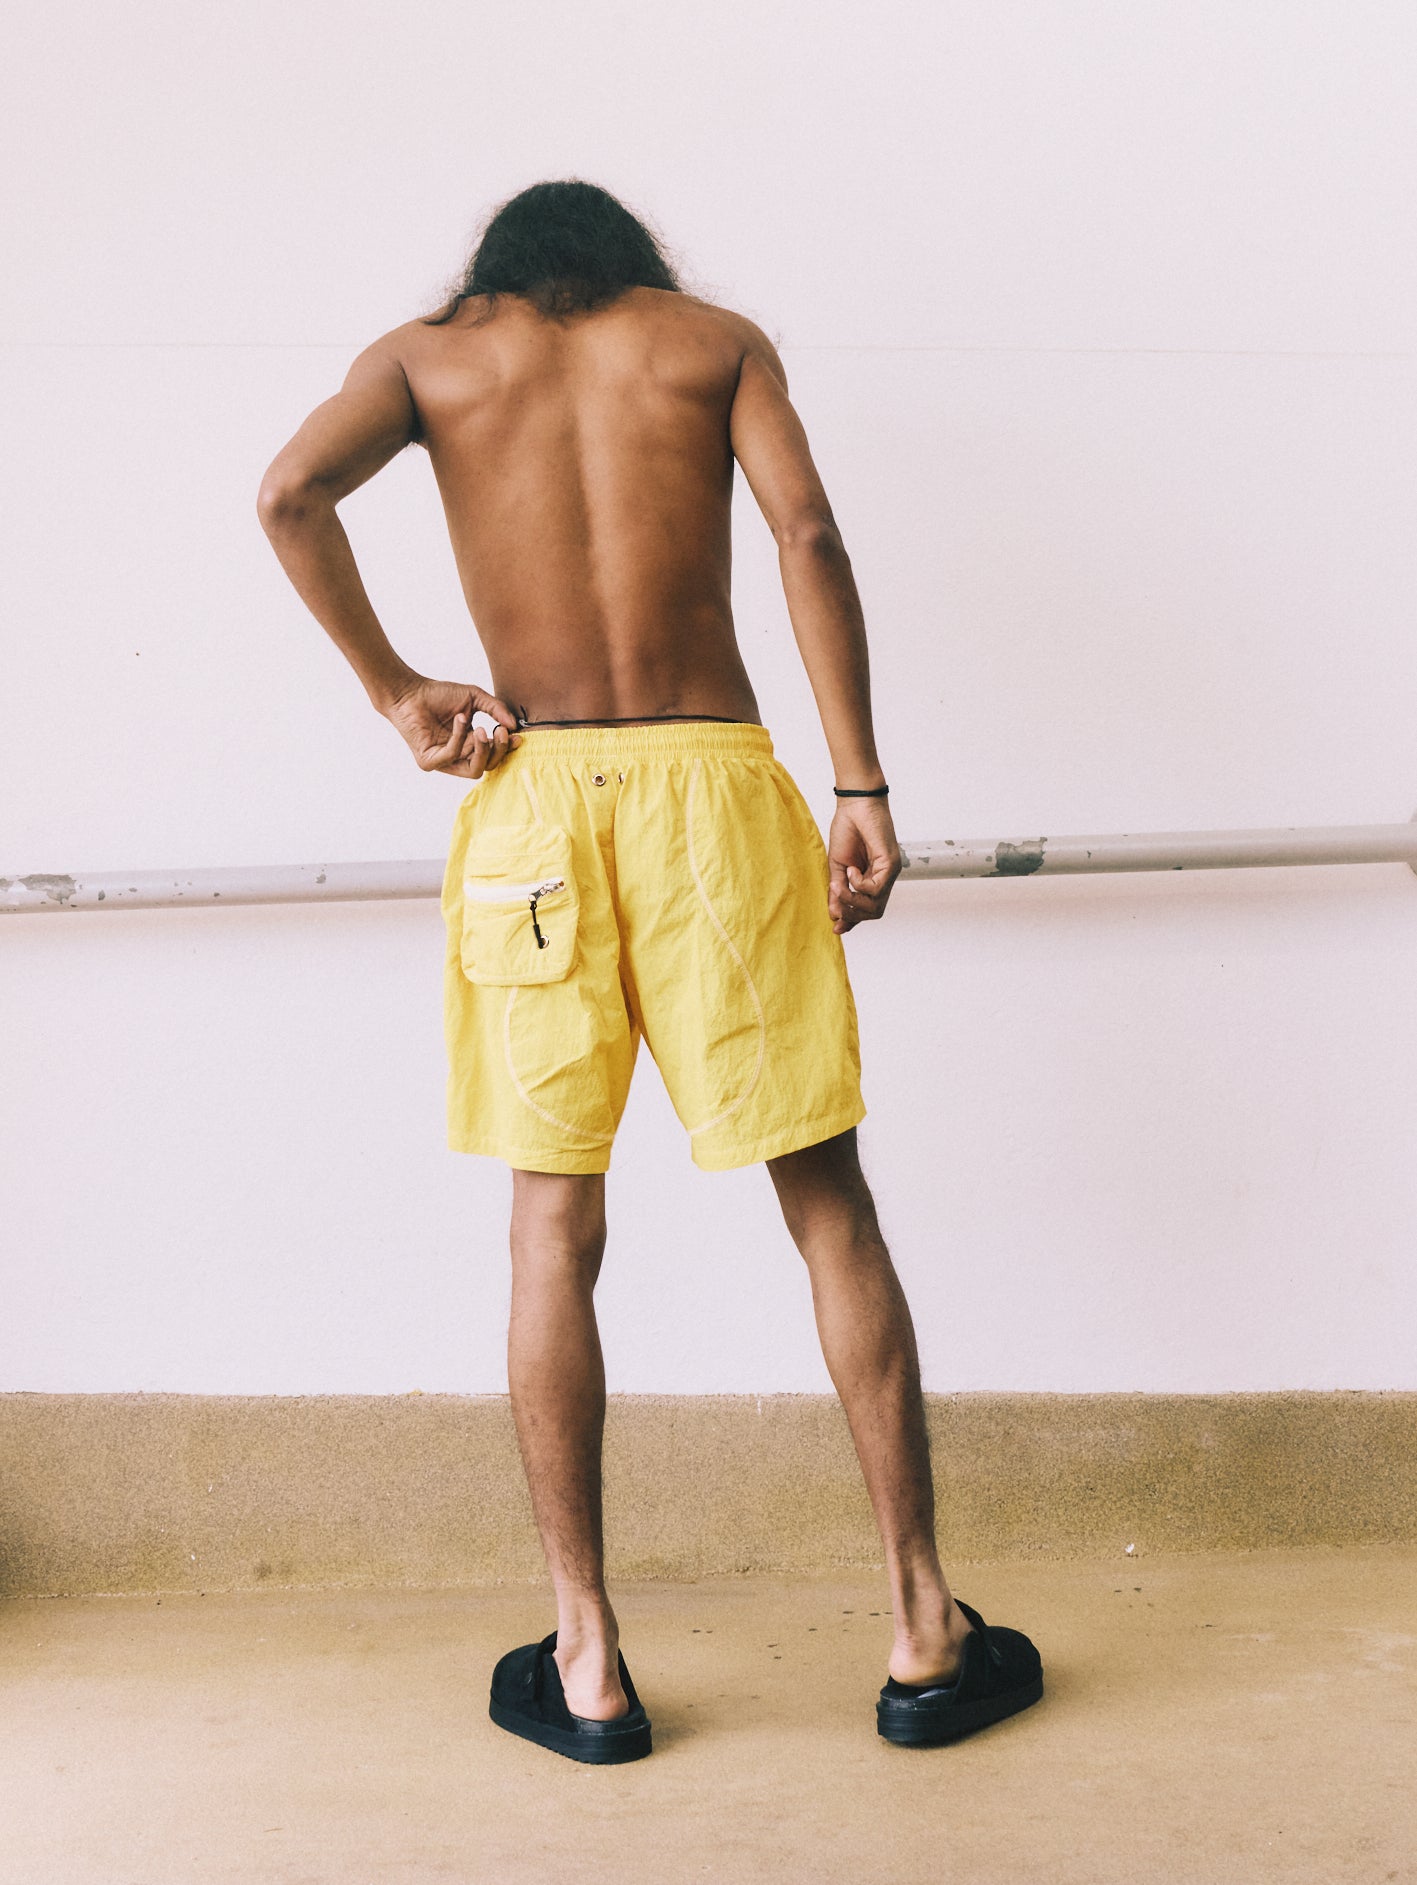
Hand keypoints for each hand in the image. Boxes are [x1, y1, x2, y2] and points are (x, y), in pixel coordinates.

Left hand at [380, 675, 520, 778]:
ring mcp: (443, 762)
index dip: (506, 749)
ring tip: (481, 728)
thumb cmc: (438, 694)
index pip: (494, 756)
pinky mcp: (429, 762)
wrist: (410, 691)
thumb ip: (495, 709)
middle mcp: (457, 757)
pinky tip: (458, 719)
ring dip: (482, 749)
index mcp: (469, 745)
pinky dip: (459, 737)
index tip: (516, 735)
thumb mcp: (474, 698)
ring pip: (474, 770)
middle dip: (498, 750)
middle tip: (499, 730)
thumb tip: (513, 724)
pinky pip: (452, 757)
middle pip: (488, 766)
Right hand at [827, 797, 901, 933]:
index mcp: (871, 879)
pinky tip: (850, 871)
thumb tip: (834, 914)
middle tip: (835, 904)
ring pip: (876, 905)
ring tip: (838, 885)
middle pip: (874, 912)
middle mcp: (883, 878)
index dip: (852, 921)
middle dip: (852, 914)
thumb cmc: (847, 829)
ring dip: (852, 899)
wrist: (855, 804)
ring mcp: (889, 872)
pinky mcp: (891, 863)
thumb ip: (837, 890)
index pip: (867, 909)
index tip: (835, 927)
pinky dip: (859, 884)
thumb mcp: (837, 865)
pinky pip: (875, 888)